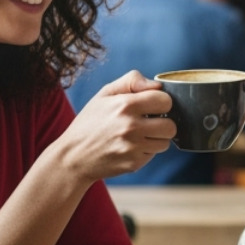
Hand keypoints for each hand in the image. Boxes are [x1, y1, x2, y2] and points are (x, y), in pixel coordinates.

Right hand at [57, 70, 175, 182]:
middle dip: (163, 123)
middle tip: (149, 123)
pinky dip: (145, 151)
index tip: (151, 106)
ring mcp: (133, 148)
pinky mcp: (134, 163)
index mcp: (125, 105)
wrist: (73, 156)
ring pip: (165, 142)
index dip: (160, 103)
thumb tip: (157, 86)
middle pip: (171, 126)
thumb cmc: (90, 122)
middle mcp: (131, 127)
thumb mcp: (105, 94)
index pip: (165, 101)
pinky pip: (153, 154)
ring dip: (156, 138)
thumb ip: (132, 81)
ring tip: (138, 135)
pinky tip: (129, 147)